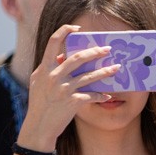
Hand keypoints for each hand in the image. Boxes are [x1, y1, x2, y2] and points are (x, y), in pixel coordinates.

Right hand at [16, 24, 120, 148]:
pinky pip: (92, 95)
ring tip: (117, 68)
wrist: (38, 126)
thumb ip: (48, 67)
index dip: (65, 31)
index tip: (77, 28)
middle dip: (96, 52)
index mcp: (44, 68)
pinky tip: (108, 95)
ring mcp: (63, 89)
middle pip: (78, 57)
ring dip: (105, 72)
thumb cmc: (39, 103)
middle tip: (108, 49)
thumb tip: (62, 55)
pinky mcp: (73, 102)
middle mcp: (54, 76)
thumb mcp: (38, 82)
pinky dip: (101, 95)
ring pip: (89, 76)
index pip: (53, 42)